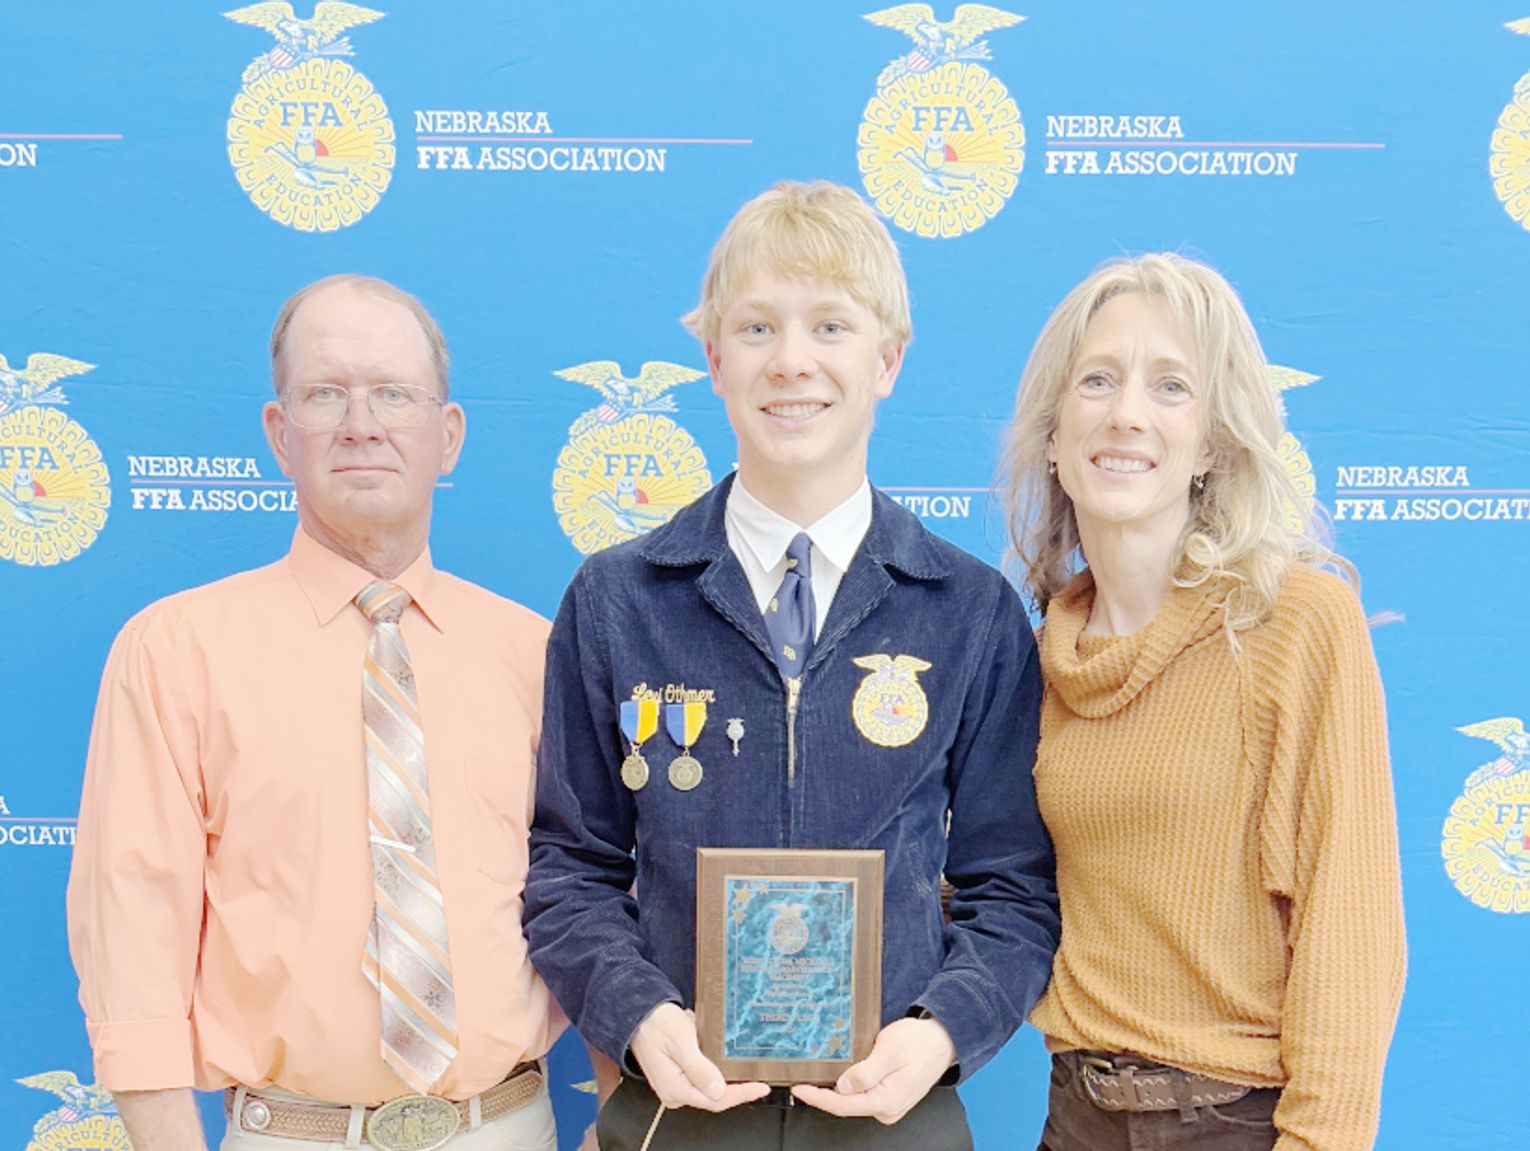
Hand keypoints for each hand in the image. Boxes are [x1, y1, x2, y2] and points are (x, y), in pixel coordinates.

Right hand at [628, 1003, 769, 1111]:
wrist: (638, 1013)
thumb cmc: (656, 1024)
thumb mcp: (681, 1042)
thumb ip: (699, 1069)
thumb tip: (718, 1090)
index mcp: (675, 1088)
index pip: (716, 1100)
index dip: (742, 1094)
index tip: (761, 1086)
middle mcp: (675, 1091)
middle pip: (715, 1096)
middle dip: (737, 1086)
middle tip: (759, 1075)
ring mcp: (677, 1084)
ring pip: (711, 1086)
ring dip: (726, 1074)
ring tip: (741, 1062)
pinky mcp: (679, 1074)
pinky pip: (703, 1076)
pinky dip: (715, 1065)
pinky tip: (720, 1052)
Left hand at [790, 1016, 955, 1124]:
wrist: (942, 1040)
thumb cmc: (919, 1042)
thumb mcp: (890, 1050)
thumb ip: (866, 1072)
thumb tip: (843, 1087)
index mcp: (886, 1100)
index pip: (843, 1105)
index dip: (817, 1097)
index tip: (798, 1088)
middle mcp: (887, 1108)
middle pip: (845, 1106)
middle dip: (822, 1094)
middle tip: (801, 1078)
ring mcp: (889, 1105)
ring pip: (853, 1101)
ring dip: (834, 1089)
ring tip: (814, 1075)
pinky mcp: (889, 1097)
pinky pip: (863, 1096)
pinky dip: (848, 1086)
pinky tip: (837, 1075)